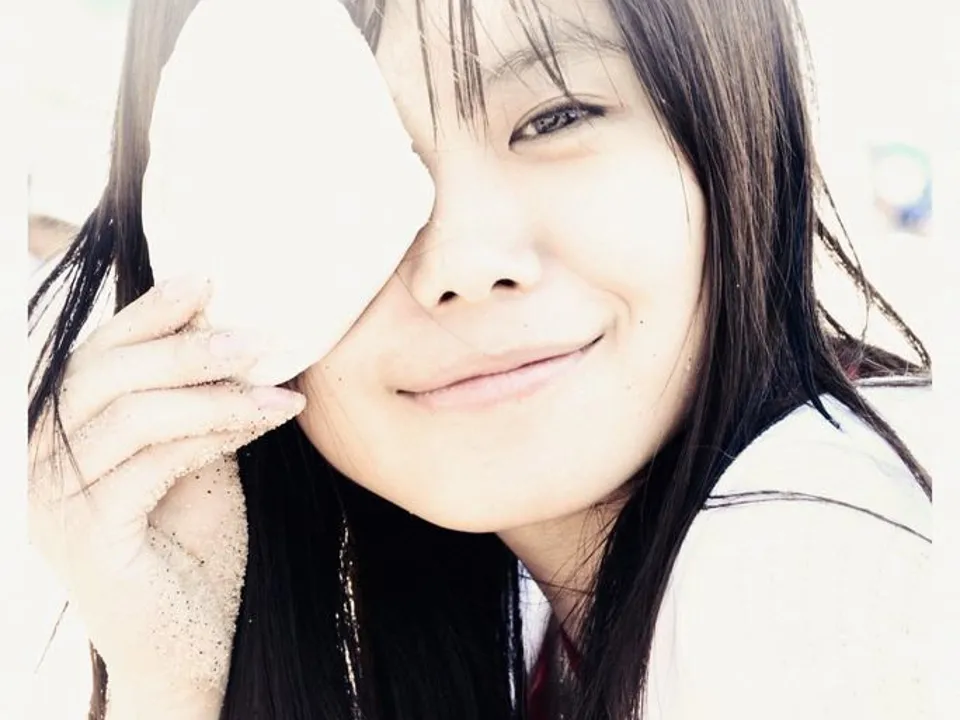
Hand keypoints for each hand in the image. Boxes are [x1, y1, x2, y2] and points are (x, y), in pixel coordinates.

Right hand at [27, 277, 305, 715]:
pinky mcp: (86, 537)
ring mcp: (55, 501)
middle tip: (260, 339)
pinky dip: (214, 433)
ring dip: (214, 391)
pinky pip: (152, 462)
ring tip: (279, 386)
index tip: (207, 280)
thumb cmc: (194, 544)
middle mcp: (41, 463)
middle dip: (187, 347)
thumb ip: (194, 401)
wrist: (191, 639)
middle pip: (103, 374)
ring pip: (131, 414)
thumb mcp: (194, 455)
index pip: (94, 355)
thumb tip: (228, 329)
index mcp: (63, 435)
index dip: (147, 312)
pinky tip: (266, 421)